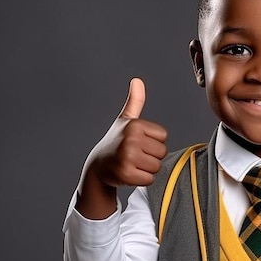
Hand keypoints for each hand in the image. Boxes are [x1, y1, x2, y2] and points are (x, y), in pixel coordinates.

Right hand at [76, 77, 167, 217]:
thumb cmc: (116, 142)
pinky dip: (141, 180)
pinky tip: (129, 173)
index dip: (153, 142)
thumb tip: (137, 81)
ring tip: (131, 163)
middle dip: (151, 157)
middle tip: (134, 155)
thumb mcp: (125, 120)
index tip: (138, 143)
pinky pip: (149, 180)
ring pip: (156, 167)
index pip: (163, 137)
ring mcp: (127, 157)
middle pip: (162, 153)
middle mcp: (130, 139)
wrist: (98, 166)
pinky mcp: (126, 174)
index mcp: (134, 125)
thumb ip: (135, 101)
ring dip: (146, 169)